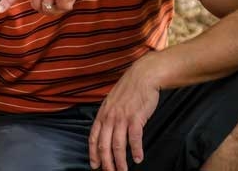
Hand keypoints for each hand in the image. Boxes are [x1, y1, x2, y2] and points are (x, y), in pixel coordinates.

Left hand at [89, 56, 161, 170]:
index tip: (94, 165)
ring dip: (120, 161)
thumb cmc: (130, 89)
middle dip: (106, 162)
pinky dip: (135, 150)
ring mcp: (122, 118)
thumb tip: (108, 130)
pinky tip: (138, 159)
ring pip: (117, 145)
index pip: (94, 137)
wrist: (144, 76)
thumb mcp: (112, 101)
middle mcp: (110, 117)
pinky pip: (134, 138)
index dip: (93, 153)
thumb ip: (109, 115)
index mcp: (103, 114)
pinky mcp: (136, 118)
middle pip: (104, 145)